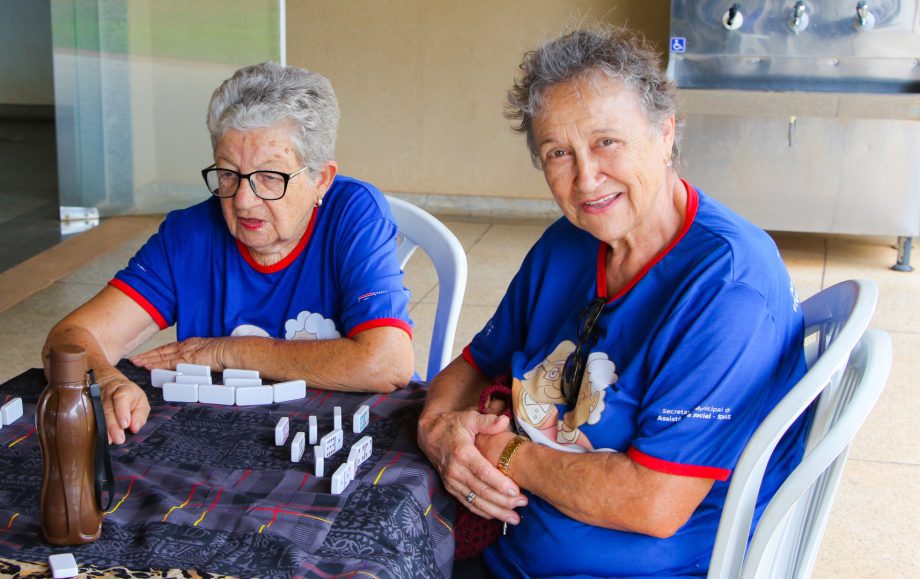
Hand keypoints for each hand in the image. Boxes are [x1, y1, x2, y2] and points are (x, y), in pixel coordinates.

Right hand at [96, 372, 149, 444]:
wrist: (114, 385)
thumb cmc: (131, 397)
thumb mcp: (141, 402)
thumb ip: (140, 415)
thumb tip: (135, 428)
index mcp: (124, 389)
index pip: (121, 398)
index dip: (122, 412)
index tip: (125, 425)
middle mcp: (108, 394)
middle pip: (108, 408)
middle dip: (113, 425)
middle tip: (119, 439)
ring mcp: (97, 399)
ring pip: (99, 414)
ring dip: (105, 429)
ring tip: (110, 440)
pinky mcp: (91, 406)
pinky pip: (93, 418)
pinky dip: (97, 429)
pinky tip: (101, 437)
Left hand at [130, 337, 227, 370]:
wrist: (230, 350)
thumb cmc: (225, 353)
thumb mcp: (210, 353)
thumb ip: (201, 357)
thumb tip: (198, 363)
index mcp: (191, 345)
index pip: (170, 348)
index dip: (157, 352)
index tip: (147, 355)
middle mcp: (185, 347)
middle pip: (162, 351)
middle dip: (148, 355)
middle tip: (134, 358)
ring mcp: (185, 353)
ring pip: (162, 356)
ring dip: (148, 359)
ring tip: (136, 362)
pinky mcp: (187, 360)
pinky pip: (168, 362)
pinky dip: (157, 364)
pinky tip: (148, 367)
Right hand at [418, 409, 527, 523]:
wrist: (429, 434)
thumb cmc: (452, 425)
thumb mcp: (469, 418)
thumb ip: (487, 422)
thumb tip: (504, 421)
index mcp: (462, 453)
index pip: (483, 472)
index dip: (499, 483)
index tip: (516, 491)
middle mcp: (455, 471)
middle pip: (482, 491)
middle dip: (503, 501)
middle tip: (523, 503)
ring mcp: (452, 481)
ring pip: (475, 501)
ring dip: (495, 511)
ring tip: (514, 517)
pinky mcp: (450, 487)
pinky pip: (467, 503)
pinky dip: (482, 512)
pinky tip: (497, 516)